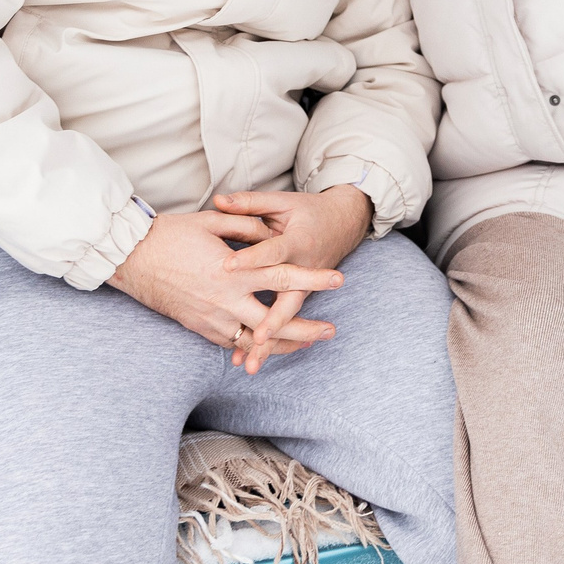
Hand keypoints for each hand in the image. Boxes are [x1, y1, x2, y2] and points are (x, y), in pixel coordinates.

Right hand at [105, 209, 342, 363]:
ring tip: (307, 343)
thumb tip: (269, 232)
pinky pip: (232, 343)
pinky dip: (253, 347)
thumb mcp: (211, 221)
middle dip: (306, 327)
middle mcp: (226, 298)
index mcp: (233, 269)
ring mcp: (212, 317)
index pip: (282, 276)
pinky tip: (269, 347)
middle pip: (275, 320)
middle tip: (330, 330)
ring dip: (283, 344)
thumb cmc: (170, 234)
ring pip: (255, 339)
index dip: (313, 279)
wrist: (131, 258)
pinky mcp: (199, 327)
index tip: (338, 280)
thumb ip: (245, 226)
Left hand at [213, 186, 372, 374]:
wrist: (344, 223)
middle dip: (274, 321)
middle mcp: (305, 269)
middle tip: (259, 337)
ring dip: (272, 343)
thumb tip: (219, 199)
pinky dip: (271, 342)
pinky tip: (248, 357)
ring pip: (288, 318)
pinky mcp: (300, 297)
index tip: (227, 267)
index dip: (251, 258)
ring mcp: (305, 288)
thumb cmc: (307, 211)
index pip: (273, 252)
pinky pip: (286, 322)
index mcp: (298, 241)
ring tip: (251, 364)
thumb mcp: (281, 201)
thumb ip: (250, 203)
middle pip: (289, 299)